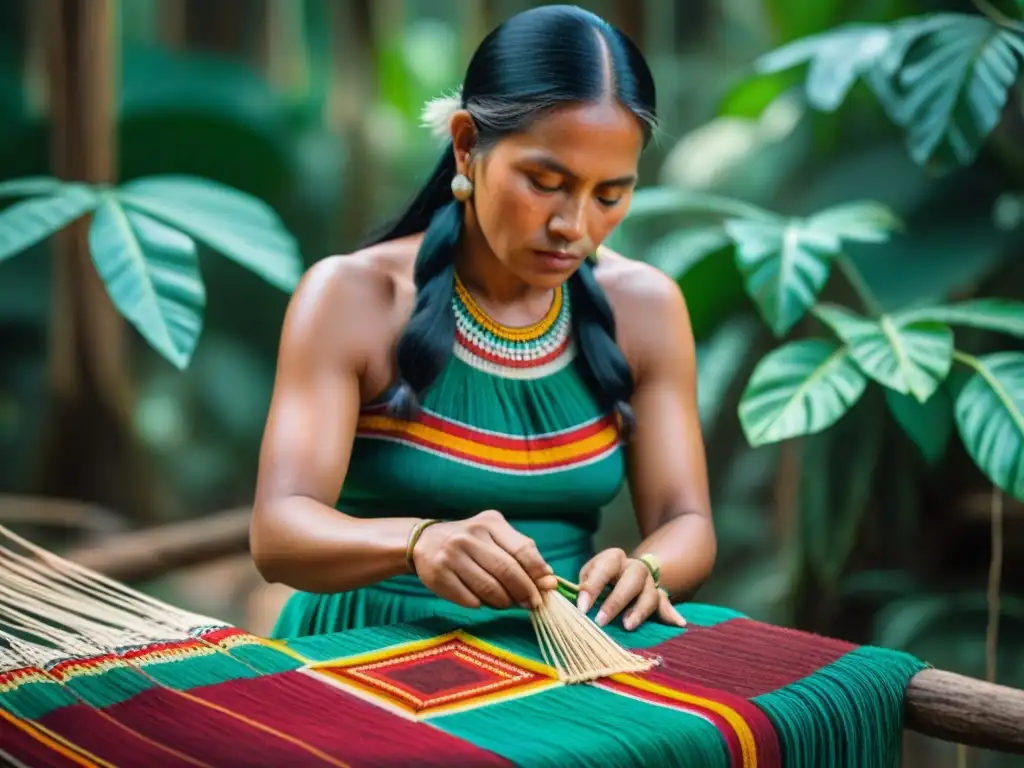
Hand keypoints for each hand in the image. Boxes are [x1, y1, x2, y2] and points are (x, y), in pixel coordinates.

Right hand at [412, 510, 558, 609]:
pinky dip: (481, 604)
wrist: (424, 541)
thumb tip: (549, 580)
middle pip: (507, 570)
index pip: (522, 549)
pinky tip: (482, 600)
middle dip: (525, 591)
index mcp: (490, 523)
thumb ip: (522, 554)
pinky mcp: (438, 575)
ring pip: (489, 588)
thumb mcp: (495, 536)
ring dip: (504, 602)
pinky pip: (469, 599)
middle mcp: (470, 536)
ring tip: (507, 603)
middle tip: (533, 603)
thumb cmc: (471, 542)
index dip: (538, 572)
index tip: (547, 588)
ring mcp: (452, 555)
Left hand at [576, 548, 686, 630]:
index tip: (582, 608)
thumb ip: (585, 585)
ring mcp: (649, 582)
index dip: (593, 587)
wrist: (625, 570)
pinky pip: (667, 604)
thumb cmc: (600, 576)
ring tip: (627, 626)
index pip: (604, 568)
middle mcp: (634, 568)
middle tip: (600, 621)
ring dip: (639, 611)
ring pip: (650, 594)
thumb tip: (580, 601)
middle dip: (616, 601)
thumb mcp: (589, 574)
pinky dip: (672, 614)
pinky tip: (679, 623)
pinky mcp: (658, 596)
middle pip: (631, 580)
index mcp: (614, 557)